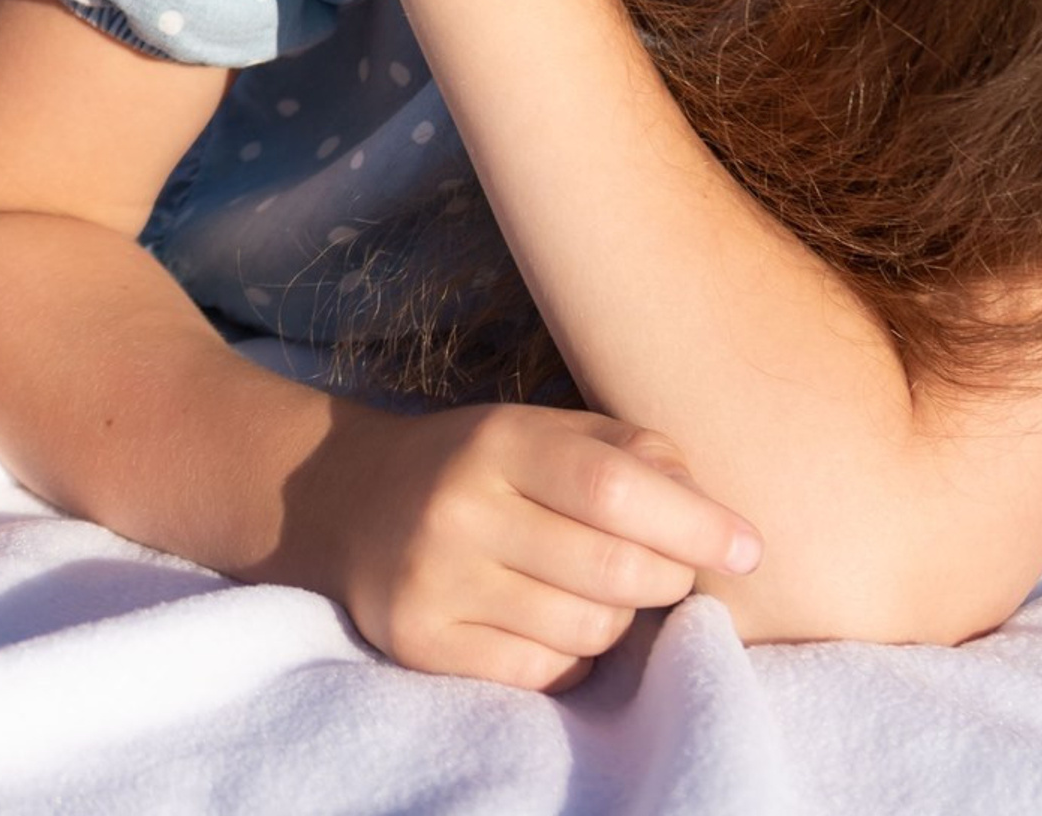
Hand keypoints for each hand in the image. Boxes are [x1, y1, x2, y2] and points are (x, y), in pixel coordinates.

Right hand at [333, 403, 760, 689]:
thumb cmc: (481, 466)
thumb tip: (712, 514)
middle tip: (669, 569)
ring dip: (619, 621)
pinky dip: (571, 655)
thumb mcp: (543, 430)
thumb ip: (631, 453)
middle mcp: (457, 508)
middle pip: (614, 572)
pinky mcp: (423, 642)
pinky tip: (551, 619)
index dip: (695, 524)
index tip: (747, 547)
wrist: (355, 501)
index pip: (612, 488)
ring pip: (588, 632)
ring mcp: (434, 580)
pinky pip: (545, 673)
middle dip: (668, 578)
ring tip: (596, 589)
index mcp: (494, 439)